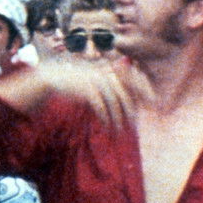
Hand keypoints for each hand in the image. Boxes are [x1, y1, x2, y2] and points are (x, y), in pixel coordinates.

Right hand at [0, 58, 143, 127]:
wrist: (51, 79)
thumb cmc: (74, 83)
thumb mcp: (93, 80)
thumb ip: (110, 85)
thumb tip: (128, 98)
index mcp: (108, 71)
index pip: (133, 78)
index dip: (144, 89)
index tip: (152, 102)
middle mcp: (105, 74)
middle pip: (126, 93)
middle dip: (132, 110)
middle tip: (134, 125)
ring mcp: (96, 82)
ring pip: (115, 103)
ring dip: (119, 119)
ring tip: (119, 131)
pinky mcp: (87, 91)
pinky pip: (102, 108)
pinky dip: (107, 120)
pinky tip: (108, 128)